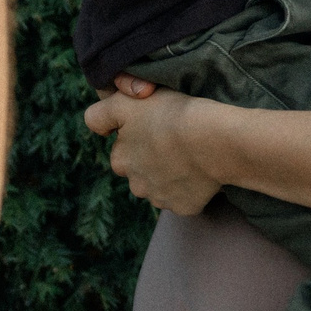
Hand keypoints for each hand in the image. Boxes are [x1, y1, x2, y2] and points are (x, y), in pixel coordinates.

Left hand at [83, 76, 224, 214]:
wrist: (214, 139)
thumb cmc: (171, 114)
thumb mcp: (125, 102)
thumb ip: (99, 115)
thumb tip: (96, 129)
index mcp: (120, 160)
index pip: (122, 151)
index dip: (137, 137)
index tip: (154, 126)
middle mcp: (136, 185)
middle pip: (141, 173)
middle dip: (151, 161)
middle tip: (172, 141)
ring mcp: (161, 199)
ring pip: (161, 187)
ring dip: (170, 175)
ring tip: (190, 154)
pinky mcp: (184, 207)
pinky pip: (185, 198)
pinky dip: (191, 187)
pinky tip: (201, 170)